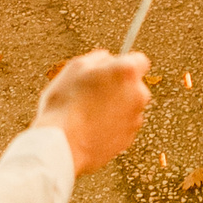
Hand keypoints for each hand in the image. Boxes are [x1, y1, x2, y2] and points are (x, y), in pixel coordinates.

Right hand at [31, 50, 150, 175]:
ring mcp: (135, 119)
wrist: (62, 144)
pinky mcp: (128, 139)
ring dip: (115, 107)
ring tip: (89, 113)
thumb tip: (107, 59)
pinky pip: (122, 127)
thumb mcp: (75, 67)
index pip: (139, 60)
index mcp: (127, 72)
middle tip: (94, 92)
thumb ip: (98, 58)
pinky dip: (112, 126)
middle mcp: (138, 94)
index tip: (111, 70)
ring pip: (128, 107)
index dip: (123, 64)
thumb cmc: (66, 104)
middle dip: (119, 87)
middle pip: (134, 85)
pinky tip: (91, 128)